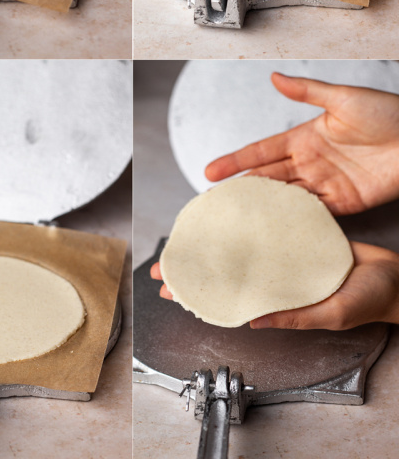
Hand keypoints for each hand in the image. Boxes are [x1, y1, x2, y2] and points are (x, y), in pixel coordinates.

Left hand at [150, 242, 398, 328]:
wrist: (397, 276)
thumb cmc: (371, 300)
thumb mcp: (333, 313)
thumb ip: (296, 317)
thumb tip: (253, 320)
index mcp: (278, 299)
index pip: (229, 296)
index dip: (198, 293)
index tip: (168, 288)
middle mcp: (273, 276)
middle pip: (225, 270)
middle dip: (193, 267)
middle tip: (162, 264)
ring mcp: (281, 255)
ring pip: (237, 248)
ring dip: (210, 245)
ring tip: (182, 240)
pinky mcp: (293, 234)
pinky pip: (263, 228)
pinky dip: (242, 224)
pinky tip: (224, 217)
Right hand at [205, 73, 398, 215]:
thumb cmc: (390, 114)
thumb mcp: (343, 98)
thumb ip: (306, 91)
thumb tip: (274, 77)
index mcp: (305, 137)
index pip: (261, 151)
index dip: (235, 162)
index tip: (210, 172)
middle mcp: (310, 162)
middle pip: (268, 179)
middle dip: (241, 190)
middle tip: (216, 203)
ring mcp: (326, 184)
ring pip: (286, 198)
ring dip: (263, 208)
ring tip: (237, 220)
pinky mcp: (346, 203)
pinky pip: (314, 214)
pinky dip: (294, 220)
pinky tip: (274, 228)